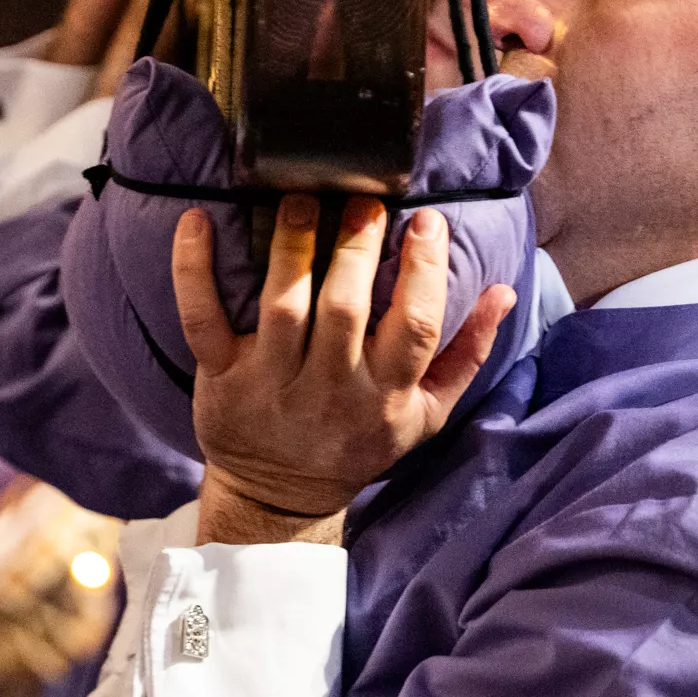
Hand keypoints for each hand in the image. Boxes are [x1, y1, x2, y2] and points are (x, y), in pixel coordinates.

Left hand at [177, 197, 513, 543]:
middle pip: (346, 310)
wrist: (282, 497)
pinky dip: (194, 271)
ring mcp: (272, 384)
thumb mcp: (427, 413)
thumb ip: (467, 352)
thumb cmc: (360, 441)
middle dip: (357, 248)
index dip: (425, 270)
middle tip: (363, 201)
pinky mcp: (220, 378)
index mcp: (387, 395)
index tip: (426, 222)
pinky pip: (202, 319)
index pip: (415, 325)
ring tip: (301, 199)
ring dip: (291, 247)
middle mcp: (330, 390)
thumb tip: (503, 291)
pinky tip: (197, 222)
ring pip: (282, 307)